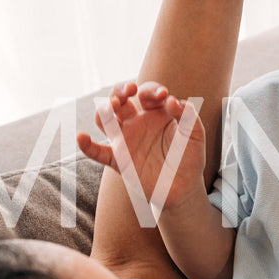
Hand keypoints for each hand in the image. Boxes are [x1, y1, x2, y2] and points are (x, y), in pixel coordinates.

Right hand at [77, 82, 207, 211]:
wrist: (183, 188)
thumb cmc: (189, 158)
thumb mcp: (196, 135)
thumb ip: (189, 116)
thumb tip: (172, 100)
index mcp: (155, 112)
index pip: (147, 93)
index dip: (152, 90)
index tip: (163, 95)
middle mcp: (137, 122)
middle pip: (119, 99)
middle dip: (121, 90)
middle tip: (130, 90)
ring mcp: (125, 140)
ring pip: (105, 119)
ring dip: (104, 109)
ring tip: (112, 106)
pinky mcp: (119, 160)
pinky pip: (98, 152)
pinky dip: (87, 146)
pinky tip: (82, 137)